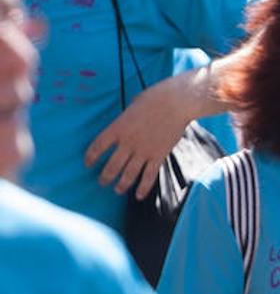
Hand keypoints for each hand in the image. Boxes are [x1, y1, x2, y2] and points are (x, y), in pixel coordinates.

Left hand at [84, 72, 203, 198]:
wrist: (177, 102)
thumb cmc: (155, 98)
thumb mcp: (132, 105)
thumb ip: (126, 119)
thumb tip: (125, 123)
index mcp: (118, 128)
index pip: (98, 146)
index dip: (90, 157)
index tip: (87, 164)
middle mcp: (128, 142)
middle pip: (112, 165)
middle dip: (105, 177)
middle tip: (102, 182)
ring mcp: (144, 150)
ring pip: (128, 174)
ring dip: (121, 185)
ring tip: (117, 190)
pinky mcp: (158, 155)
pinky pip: (149, 175)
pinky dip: (143, 187)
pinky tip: (138, 195)